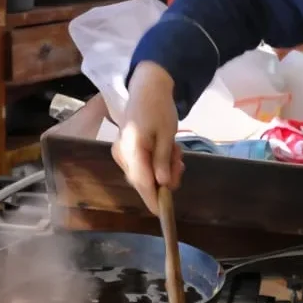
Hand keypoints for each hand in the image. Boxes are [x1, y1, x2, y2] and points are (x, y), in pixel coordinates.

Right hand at [112, 62, 183, 213]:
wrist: (147, 89)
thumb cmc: (158, 109)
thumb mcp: (166, 135)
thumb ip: (163, 160)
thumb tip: (163, 184)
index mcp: (131, 148)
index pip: (141, 181)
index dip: (152, 199)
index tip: (162, 213)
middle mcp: (121, 153)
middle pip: (143, 180)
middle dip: (164, 179)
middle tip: (180, 164)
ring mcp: (121, 153)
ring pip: (144, 174)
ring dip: (163, 169)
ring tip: (175, 152)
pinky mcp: (126, 152)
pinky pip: (142, 166)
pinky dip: (157, 164)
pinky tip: (168, 152)